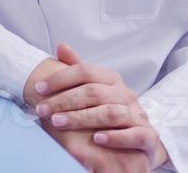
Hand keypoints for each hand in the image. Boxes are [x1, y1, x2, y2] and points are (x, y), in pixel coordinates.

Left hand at [34, 44, 168, 169]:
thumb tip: (61, 46)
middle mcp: (126, 94)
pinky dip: (115, 137)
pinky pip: (134, 134)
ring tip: (59, 123)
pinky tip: (96, 139)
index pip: (84, 71)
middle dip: (64, 101)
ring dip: (82, 118)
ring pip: (110, 113)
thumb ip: (77, 70)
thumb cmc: (109, 111)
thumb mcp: (94, 89)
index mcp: (111, 80)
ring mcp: (139, 114)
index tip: (38, 89)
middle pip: (93, 92)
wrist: (140, 140)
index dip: (60, 78)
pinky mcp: (149, 136)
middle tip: (42, 110)